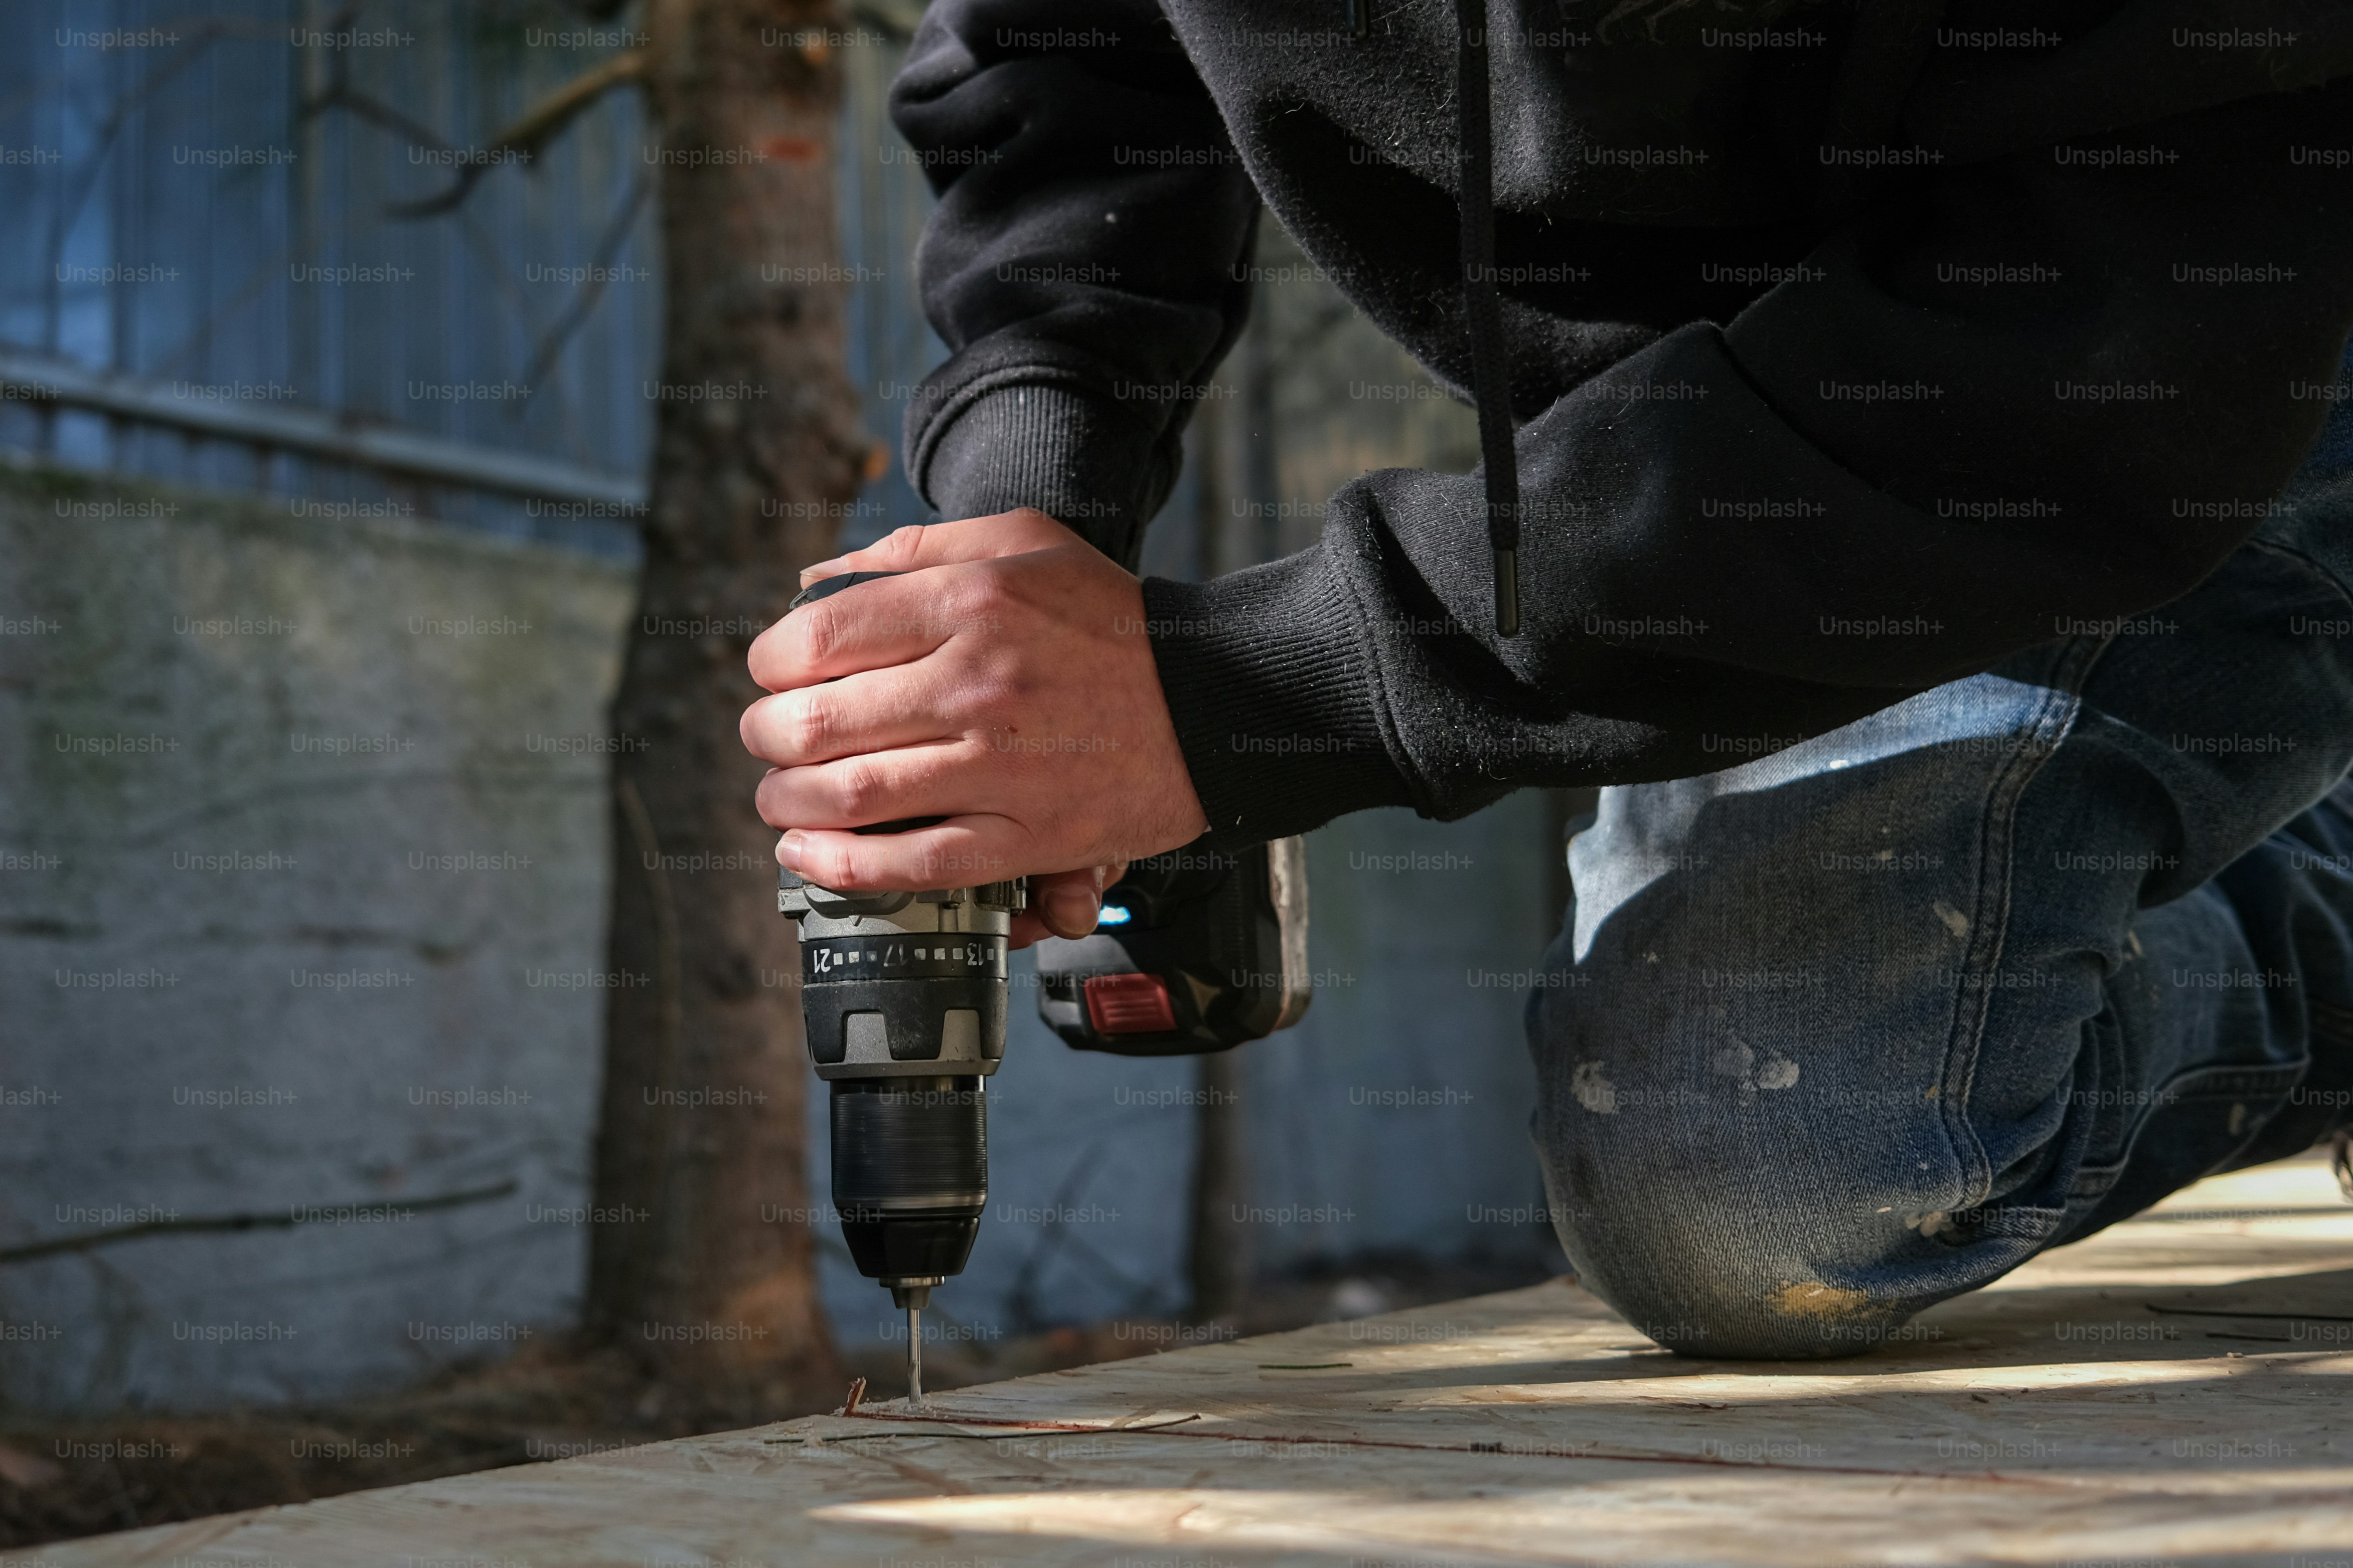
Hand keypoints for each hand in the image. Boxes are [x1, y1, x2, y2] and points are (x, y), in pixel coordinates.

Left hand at [740, 509, 1209, 940]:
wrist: (1214, 698)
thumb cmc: (1111, 619)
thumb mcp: (1022, 542)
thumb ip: (914, 551)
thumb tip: (814, 584)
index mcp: (968, 603)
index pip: (815, 638)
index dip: (770, 665)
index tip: (774, 677)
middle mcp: (976, 684)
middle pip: (814, 723)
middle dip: (766, 738)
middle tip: (768, 741)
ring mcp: (1002, 767)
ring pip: (850, 797)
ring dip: (788, 805)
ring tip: (780, 799)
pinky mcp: (1030, 836)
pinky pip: (913, 864)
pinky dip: (844, 867)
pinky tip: (811, 856)